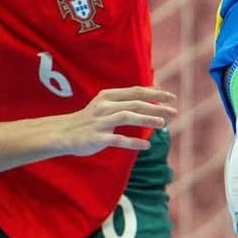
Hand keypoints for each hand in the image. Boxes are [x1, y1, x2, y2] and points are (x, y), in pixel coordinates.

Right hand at [58, 87, 176, 155]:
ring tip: (163, 124)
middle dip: (156, 107)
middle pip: (135, 103)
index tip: (171, 97)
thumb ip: (125, 101)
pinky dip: (133, 142)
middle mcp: (105, 106)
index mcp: (108, 96)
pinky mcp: (97, 138)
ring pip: (127, 117)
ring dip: (146, 119)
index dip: (154, 93)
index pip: (136, 91)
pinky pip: (117, 139)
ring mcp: (101, 122)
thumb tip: (151, 96)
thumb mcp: (105, 105)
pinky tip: (146, 146)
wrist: (63, 133)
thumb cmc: (89, 120)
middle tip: (174, 112)